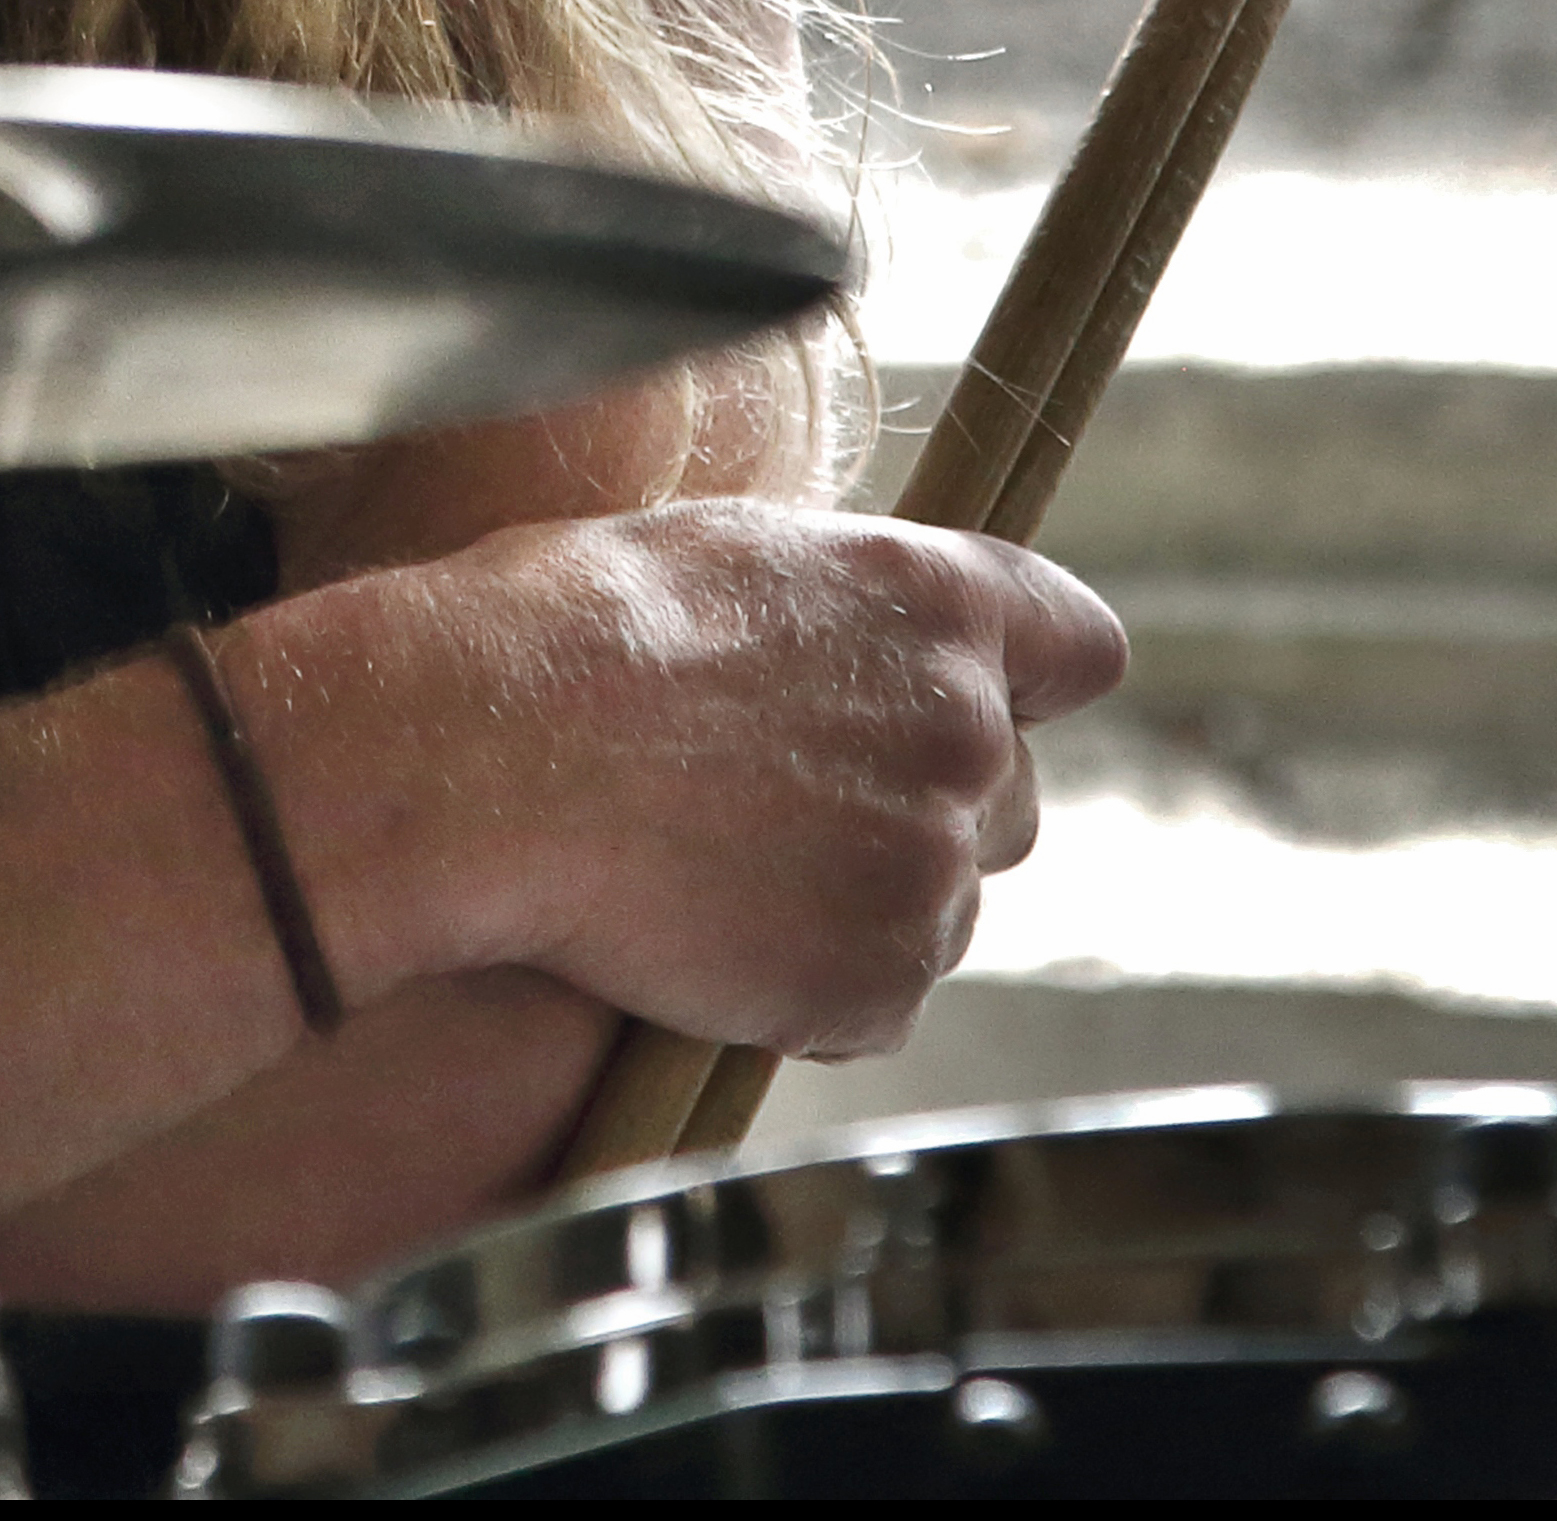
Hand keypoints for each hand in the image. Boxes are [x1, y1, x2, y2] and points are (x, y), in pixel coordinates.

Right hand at [432, 501, 1128, 1056]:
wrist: (478, 763)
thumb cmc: (560, 633)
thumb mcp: (724, 556)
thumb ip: (839, 609)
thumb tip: (847, 646)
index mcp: (939, 601)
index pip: (1079, 647)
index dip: (1030, 683)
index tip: (984, 705)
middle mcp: (966, 732)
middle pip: (1011, 800)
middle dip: (926, 810)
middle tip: (789, 814)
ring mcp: (930, 866)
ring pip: (940, 907)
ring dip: (860, 904)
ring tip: (715, 876)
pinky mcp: (878, 981)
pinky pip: (875, 1000)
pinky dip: (807, 989)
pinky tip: (702, 941)